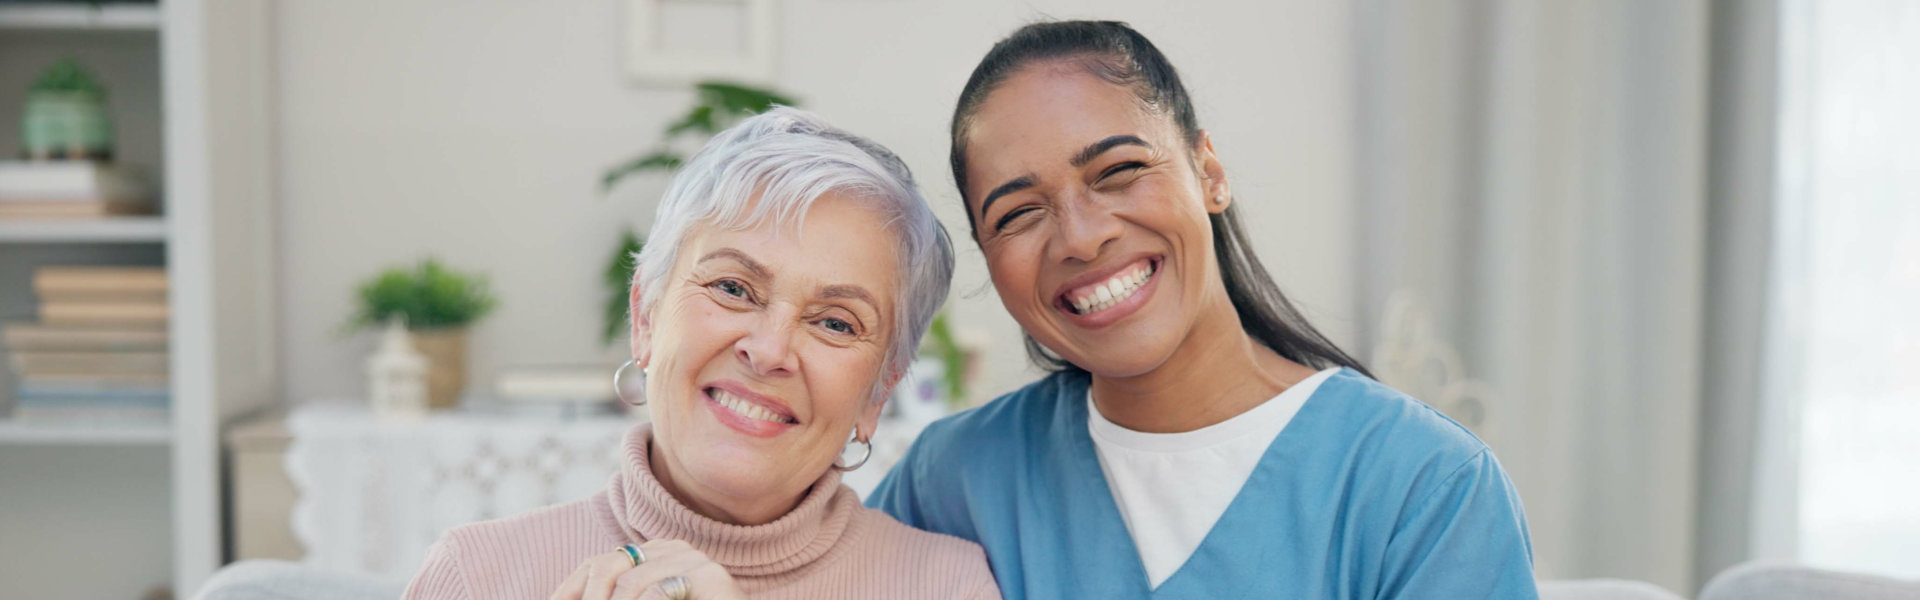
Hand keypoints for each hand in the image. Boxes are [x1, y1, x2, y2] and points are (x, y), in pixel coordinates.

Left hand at [549, 540, 745, 599]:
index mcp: (652, 553)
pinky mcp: (710, 577)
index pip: (597, 564)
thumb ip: (618, 596)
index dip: (569, 589)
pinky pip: (659, 593)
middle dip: (588, 598)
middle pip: (607, 567)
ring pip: (629, 583)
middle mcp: (671, 548)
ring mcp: (693, 559)